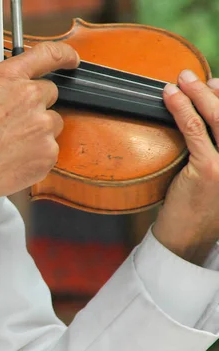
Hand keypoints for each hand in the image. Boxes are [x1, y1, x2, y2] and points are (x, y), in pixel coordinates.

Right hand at [0, 42, 79, 200]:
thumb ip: (3, 88)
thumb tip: (13, 91)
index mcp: (9, 77)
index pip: (48, 55)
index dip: (63, 55)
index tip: (70, 59)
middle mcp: (30, 96)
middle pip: (50, 93)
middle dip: (36, 105)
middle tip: (14, 122)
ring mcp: (42, 125)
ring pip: (51, 124)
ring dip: (37, 131)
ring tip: (10, 145)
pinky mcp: (48, 152)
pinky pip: (49, 150)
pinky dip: (36, 155)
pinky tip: (13, 159)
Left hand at [152, 71, 218, 264]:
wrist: (188, 239)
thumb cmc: (198, 207)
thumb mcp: (216, 175)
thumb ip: (216, 150)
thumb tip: (202, 115)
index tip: (217, 83)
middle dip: (215, 90)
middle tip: (194, 75)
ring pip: (218, 117)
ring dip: (197, 93)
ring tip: (181, 79)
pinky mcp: (211, 170)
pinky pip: (195, 130)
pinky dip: (182, 108)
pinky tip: (170, 96)